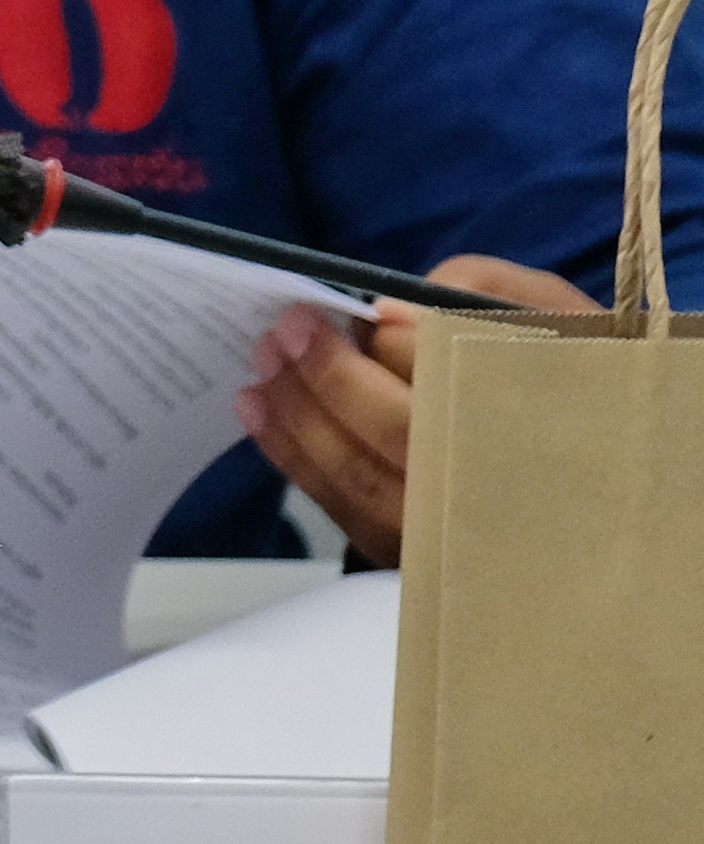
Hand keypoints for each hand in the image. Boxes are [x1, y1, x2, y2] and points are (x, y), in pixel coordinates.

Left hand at [240, 253, 592, 563]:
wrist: (583, 473)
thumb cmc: (559, 370)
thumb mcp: (548, 311)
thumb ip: (480, 290)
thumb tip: (393, 313)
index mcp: (550, 420)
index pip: (463, 384)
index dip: (404, 347)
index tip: (362, 313)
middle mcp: (503, 483)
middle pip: (403, 433)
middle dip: (333, 377)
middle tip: (286, 328)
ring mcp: (456, 529)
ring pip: (360, 477)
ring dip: (298, 415)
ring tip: (264, 361)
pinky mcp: (413, 553)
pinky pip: (341, 507)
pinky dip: (292, 456)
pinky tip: (260, 409)